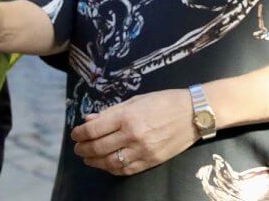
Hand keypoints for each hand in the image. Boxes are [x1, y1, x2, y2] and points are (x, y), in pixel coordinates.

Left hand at [70, 89, 197, 175]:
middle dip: (83, 149)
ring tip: (88, 158)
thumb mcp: (135, 100)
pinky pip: (126, 169)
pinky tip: (106, 165)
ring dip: (95, 162)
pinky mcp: (151, 161)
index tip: (75, 134)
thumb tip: (89, 119)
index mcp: (126, 117)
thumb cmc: (163, 101)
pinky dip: (112, 169)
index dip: (80, 133)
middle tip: (77, 148)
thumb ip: (110, 111)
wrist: (193, 113)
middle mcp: (132, 135)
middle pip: (99, 147)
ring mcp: (142, 150)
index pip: (94, 129)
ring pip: (110, 162)